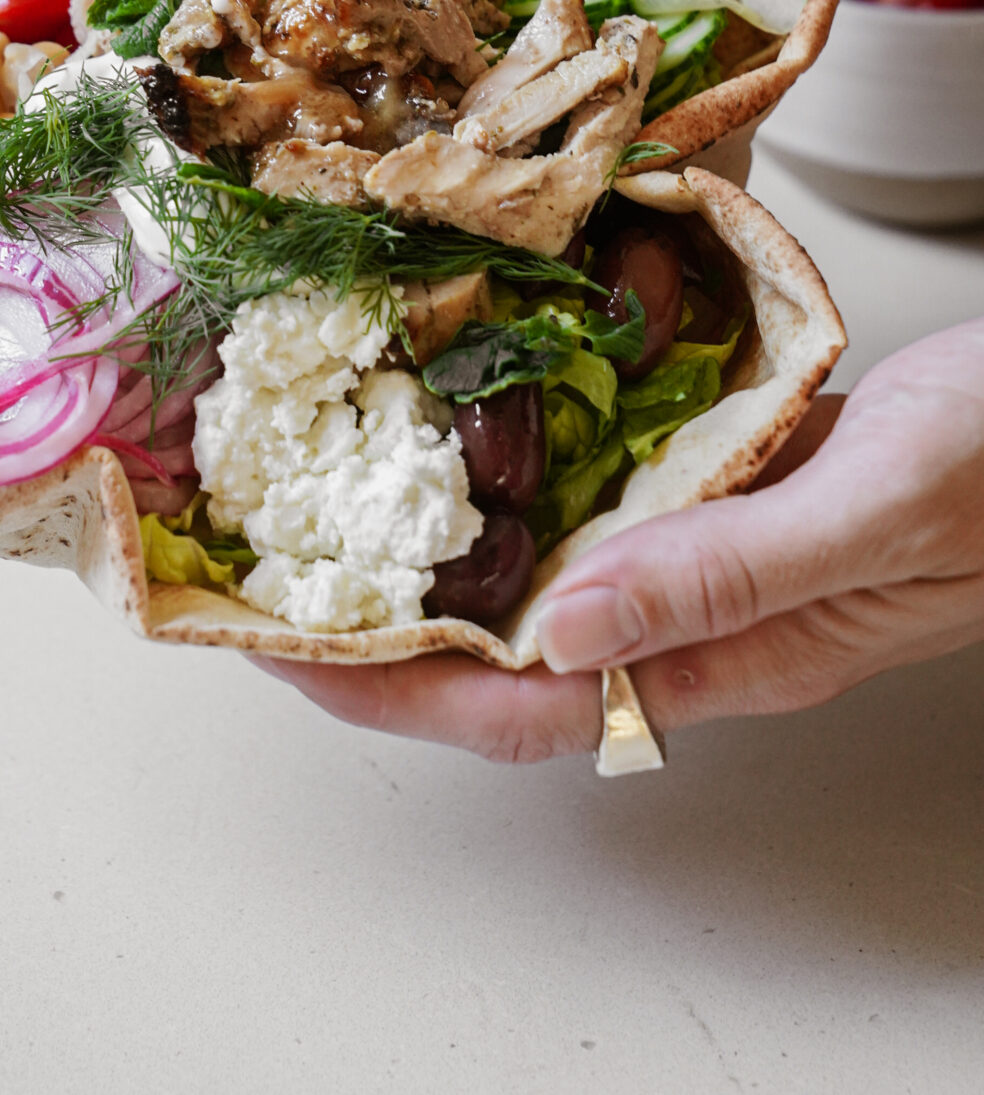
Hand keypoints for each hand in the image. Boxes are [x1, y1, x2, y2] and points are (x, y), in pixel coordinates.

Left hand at [249, 319, 983, 763]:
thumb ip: (730, 571)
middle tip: (264, 584)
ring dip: (432, 557)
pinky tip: (467, 436)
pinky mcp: (723, 484)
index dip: (398, 689)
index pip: (530, 707)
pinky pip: (592, 502)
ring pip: (541, 577)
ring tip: (326, 515)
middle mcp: (705, 613)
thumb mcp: (879, 502)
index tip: (287, 653)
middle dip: (379, 632)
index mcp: (736, 651)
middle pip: (507, 654)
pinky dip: (514, 480)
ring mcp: (712, 549)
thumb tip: (560, 626)